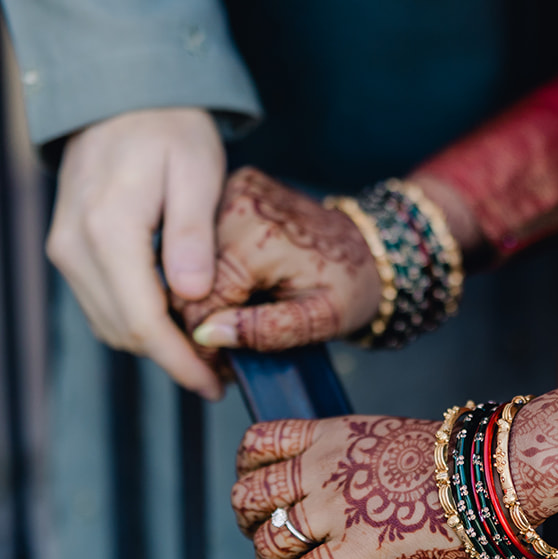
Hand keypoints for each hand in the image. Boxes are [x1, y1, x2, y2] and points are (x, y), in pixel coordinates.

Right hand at [46, 107, 226, 398]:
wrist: (119, 96)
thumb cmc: (169, 128)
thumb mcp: (196, 171)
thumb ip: (192, 235)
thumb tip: (191, 297)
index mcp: (109, 228)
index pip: (143, 320)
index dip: (180, 361)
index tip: (214, 383)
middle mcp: (74, 245)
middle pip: (123, 330)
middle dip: (171, 360)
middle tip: (220, 371)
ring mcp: (64, 248)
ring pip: (108, 323)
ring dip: (153, 344)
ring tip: (203, 349)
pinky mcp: (66, 249)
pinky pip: (101, 302)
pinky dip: (135, 319)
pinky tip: (174, 317)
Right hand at [177, 168, 381, 352]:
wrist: (370, 245)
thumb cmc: (350, 285)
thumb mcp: (318, 320)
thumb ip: (265, 330)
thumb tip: (208, 335)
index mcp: (256, 240)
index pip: (198, 299)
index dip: (201, 342)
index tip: (219, 367)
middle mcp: (236, 208)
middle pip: (187, 279)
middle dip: (199, 322)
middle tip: (224, 353)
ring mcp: (232, 193)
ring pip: (188, 261)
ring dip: (201, 296)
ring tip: (229, 324)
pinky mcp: (233, 191)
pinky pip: (202, 240)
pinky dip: (209, 271)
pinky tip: (232, 291)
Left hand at [230, 416, 472, 558]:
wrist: (483, 474)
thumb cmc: (448, 458)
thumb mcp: (383, 435)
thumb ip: (348, 454)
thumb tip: (336, 481)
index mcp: (328, 436)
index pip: (257, 443)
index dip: (246, 469)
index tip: (254, 484)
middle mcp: (320, 470)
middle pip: (249, 495)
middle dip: (247, 520)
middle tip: (262, 533)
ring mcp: (334, 511)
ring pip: (269, 541)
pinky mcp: (355, 551)